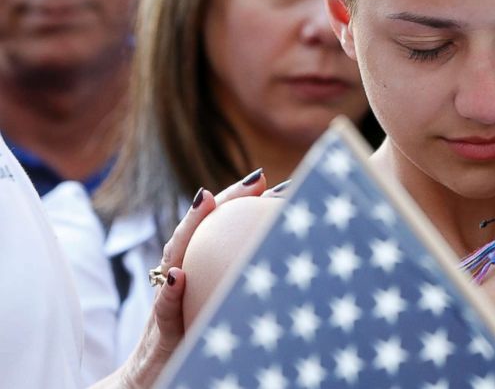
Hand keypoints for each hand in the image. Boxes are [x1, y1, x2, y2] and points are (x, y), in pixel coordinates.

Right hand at [107, 173, 268, 387]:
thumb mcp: (224, 321)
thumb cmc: (193, 353)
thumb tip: (297, 276)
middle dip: (226, 201)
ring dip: (189, 228)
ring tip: (205, 200)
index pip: (221, 233)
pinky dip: (169, 293)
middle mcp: (180, 283)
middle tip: (257, 178)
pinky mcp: (159, 336)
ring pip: (174, 258)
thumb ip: (247, 296)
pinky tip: (178, 276)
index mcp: (200, 278)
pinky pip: (163, 311)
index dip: (243, 205)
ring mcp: (167, 305)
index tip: (274, 181)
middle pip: (200, 232)